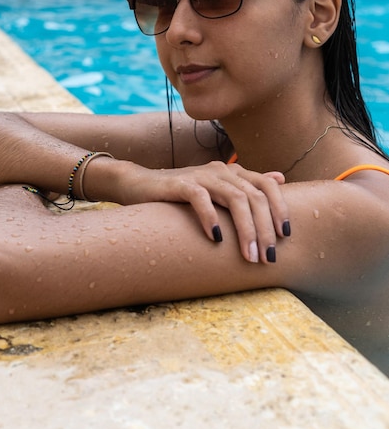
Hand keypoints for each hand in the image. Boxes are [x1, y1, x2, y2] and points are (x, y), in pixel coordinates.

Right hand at [115, 161, 289, 263]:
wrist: (140, 185)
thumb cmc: (182, 194)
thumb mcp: (218, 190)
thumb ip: (247, 185)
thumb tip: (280, 179)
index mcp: (233, 172)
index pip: (267, 186)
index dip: (280, 208)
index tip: (287, 236)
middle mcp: (221, 171)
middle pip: (254, 197)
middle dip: (265, 229)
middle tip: (268, 257)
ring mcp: (201, 176)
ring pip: (234, 198)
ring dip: (245, 229)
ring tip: (248, 256)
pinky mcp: (180, 184)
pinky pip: (200, 198)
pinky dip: (211, 218)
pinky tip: (216, 238)